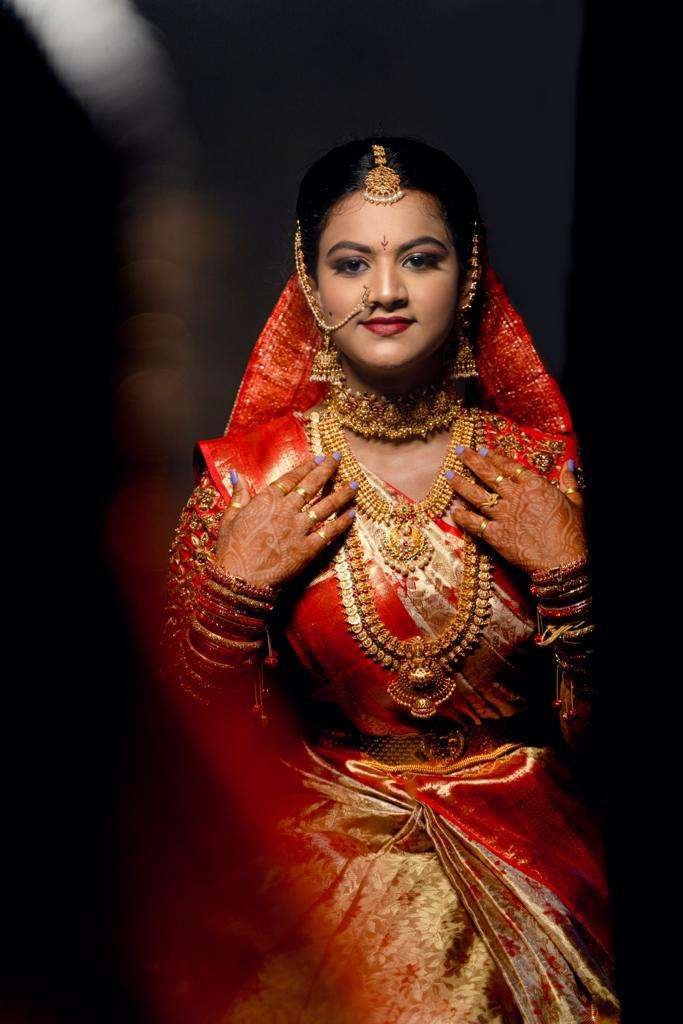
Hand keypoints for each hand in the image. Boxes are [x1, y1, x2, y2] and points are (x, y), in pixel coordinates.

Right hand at [213, 453, 357, 589]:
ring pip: (325, 506)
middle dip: (327, 469)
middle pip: (311, 485)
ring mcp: (298, 529)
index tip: (320, 457)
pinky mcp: (307, 548)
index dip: (307, 466)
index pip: (291, 478)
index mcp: (267, 501)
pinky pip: (329, 532)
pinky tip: (352, 514)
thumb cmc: (230, 550)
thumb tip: (235, 473)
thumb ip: (238, 495)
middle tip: (339, 458)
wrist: (239, 579)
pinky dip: (342, 523)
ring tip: (355, 484)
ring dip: (342, 493)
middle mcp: (286, 510)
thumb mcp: (229, 518)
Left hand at [443, 445, 586, 573]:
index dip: (494, 456)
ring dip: (460, 484)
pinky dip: (463, 518)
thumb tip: (568, 464)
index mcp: (535, 485)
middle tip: (458, 452)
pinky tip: (454, 512)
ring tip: (448, 475)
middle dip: (471, 461)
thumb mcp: (577, 502)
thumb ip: (569, 482)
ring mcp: (503, 515)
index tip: (482, 449)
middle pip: (488, 474)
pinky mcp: (496, 535)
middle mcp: (515, 496)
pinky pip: (474, 524)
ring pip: (477, 496)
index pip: (509, 466)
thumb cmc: (573, 533)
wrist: (564, 561)